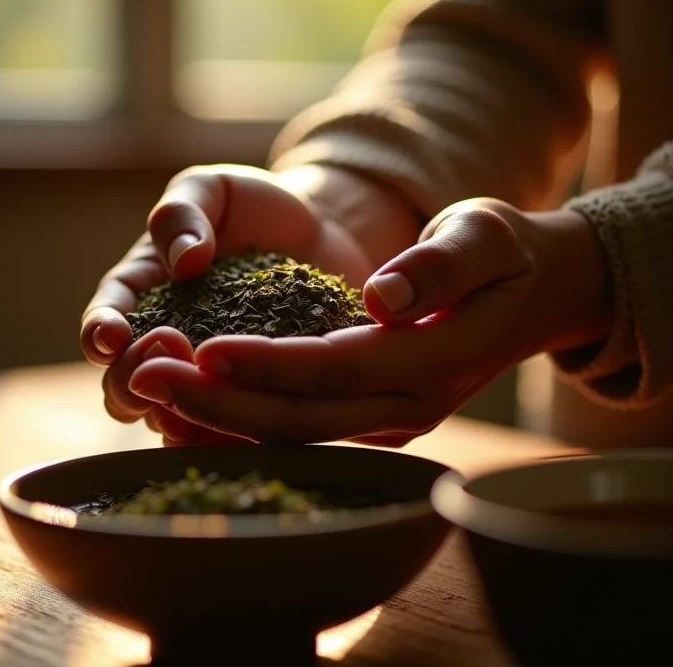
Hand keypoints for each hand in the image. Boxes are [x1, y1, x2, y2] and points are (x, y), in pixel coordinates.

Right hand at [80, 164, 375, 444]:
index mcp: (144, 293)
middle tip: (165, 354)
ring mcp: (211, 373)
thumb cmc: (253, 207)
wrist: (319, 231)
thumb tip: (185, 260)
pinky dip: (228, 432)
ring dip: (177, 412)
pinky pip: (233, 424)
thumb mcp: (213, 190)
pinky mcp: (255, 391)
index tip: (111, 337)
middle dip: (132, 379)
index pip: (107, 320)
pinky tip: (244, 426)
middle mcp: (168, 341)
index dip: (100, 332)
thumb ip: (185, 213)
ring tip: (194, 400)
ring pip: (175, 414)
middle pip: (127, 382)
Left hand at [127, 198, 611, 446]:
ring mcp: (391, 418)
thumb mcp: (485, 237)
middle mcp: (410, 405)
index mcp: (436, 360)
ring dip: (218, 418)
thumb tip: (383, 298)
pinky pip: (300, 428)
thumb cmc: (506, 256)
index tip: (199, 349)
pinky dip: (243, 421)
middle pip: (300, 419)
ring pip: (292, 434)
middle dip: (217, 403)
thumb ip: (440, 267)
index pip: (336, 369)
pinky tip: (191, 404)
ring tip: (148, 394)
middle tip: (142, 379)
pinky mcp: (373, 415)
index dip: (266, 364)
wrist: (530, 294)